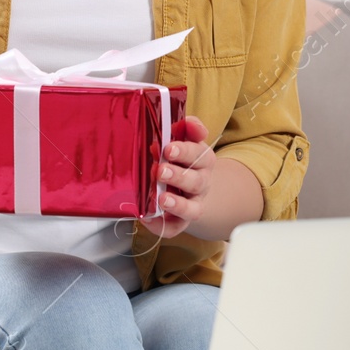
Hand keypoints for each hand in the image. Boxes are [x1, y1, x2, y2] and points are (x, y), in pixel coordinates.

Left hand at [142, 116, 213, 238]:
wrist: (190, 185)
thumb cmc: (181, 158)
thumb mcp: (185, 139)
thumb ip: (186, 128)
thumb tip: (188, 121)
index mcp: (202, 159)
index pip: (199, 154)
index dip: (186, 151)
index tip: (169, 148)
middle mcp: (201, 182)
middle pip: (196, 181)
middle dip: (178, 176)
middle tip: (161, 170)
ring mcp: (193, 203)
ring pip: (192, 208)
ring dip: (177, 204)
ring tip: (162, 199)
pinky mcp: (182, 221)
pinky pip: (175, 227)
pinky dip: (162, 226)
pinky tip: (148, 219)